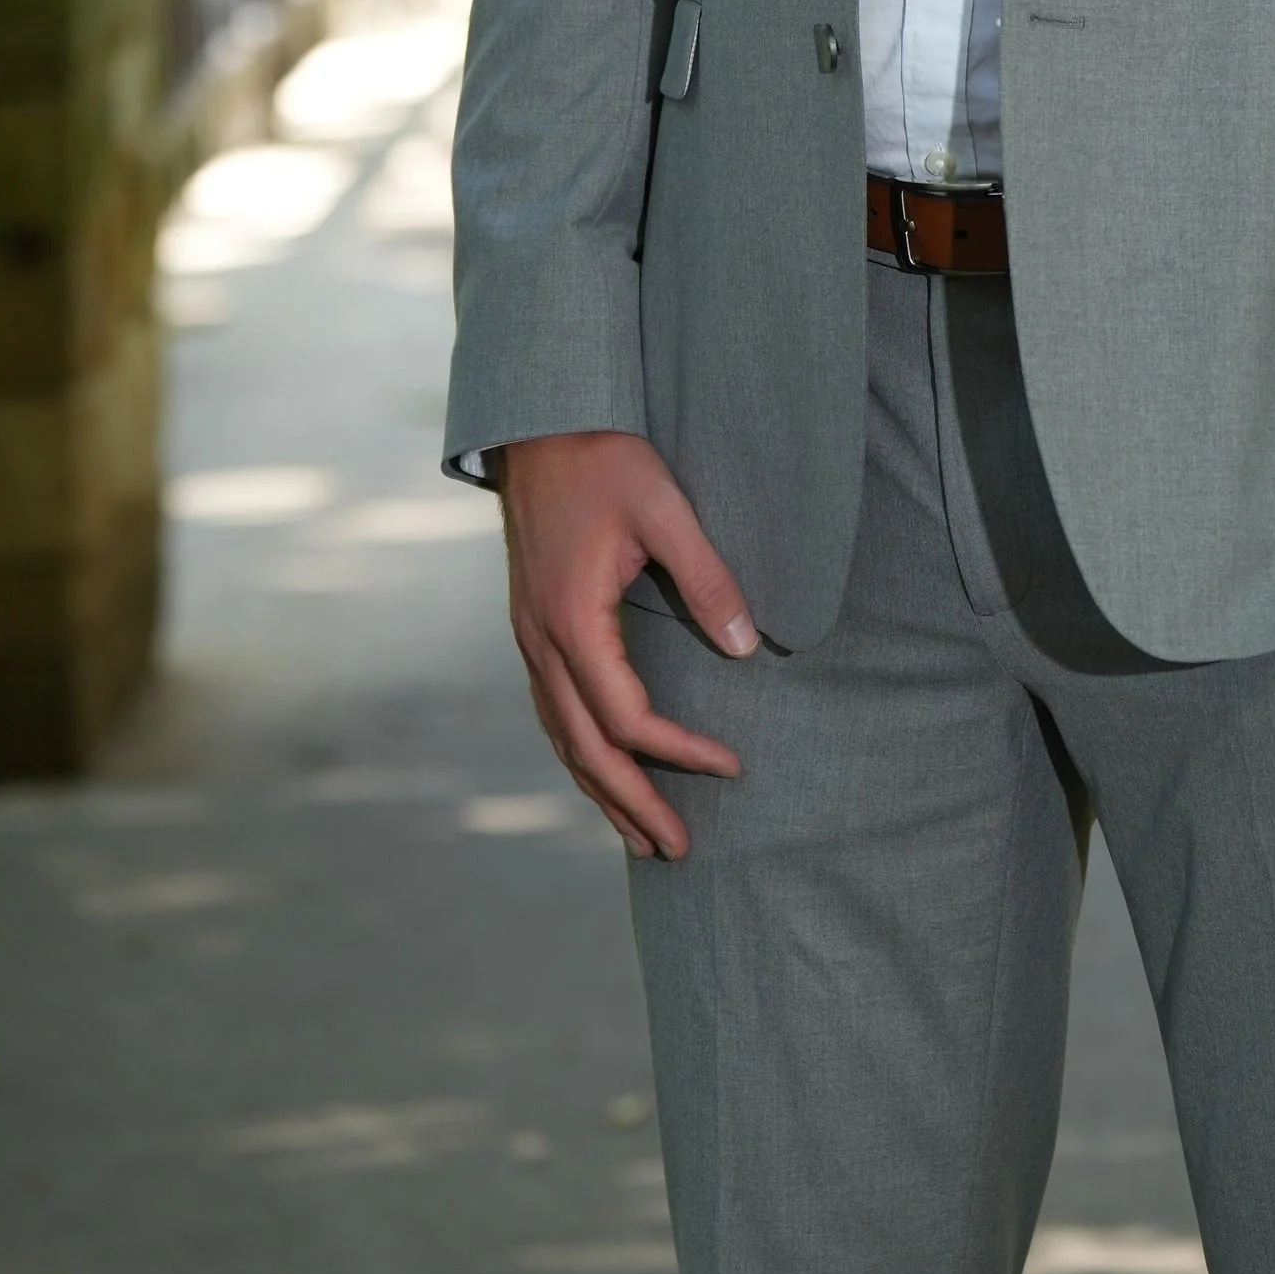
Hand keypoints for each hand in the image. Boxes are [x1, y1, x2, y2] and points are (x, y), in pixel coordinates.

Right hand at [492, 430, 756, 858]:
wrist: (537, 423)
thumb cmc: (602, 457)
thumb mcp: (664, 507)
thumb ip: (706, 576)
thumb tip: (745, 644)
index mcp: (572, 621)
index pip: (628, 718)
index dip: (680, 753)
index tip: (731, 766)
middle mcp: (541, 642)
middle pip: (586, 750)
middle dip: (633, 804)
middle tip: (679, 850)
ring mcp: (529, 638)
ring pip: (562, 738)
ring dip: (601, 790)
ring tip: (641, 836)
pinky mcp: (532, 626)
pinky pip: (554, 711)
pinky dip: (580, 753)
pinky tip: (602, 768)